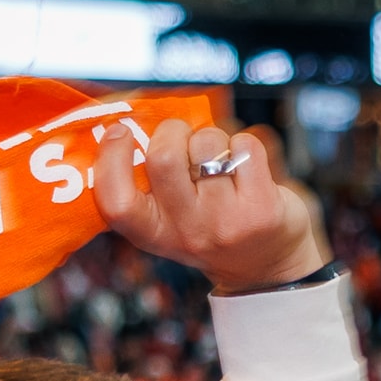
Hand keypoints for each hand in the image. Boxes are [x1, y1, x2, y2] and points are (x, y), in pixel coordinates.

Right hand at [93, 120, 324, 295]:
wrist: (269, 264)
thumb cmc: (212, 225)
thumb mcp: (170, 218)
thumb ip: (150, 182)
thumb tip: (135, 116)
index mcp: (153, 233)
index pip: (117, 201)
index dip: (111, 158)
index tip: (120, 131)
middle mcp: (187, 231)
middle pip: (164, 157)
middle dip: (173, 130)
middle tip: (184, 138)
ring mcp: (226, 222)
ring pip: (208, 144)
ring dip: (214, 137)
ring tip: (222, 159)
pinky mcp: (262, 210)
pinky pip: (245, 145)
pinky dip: (245, 143)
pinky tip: (247, 167)